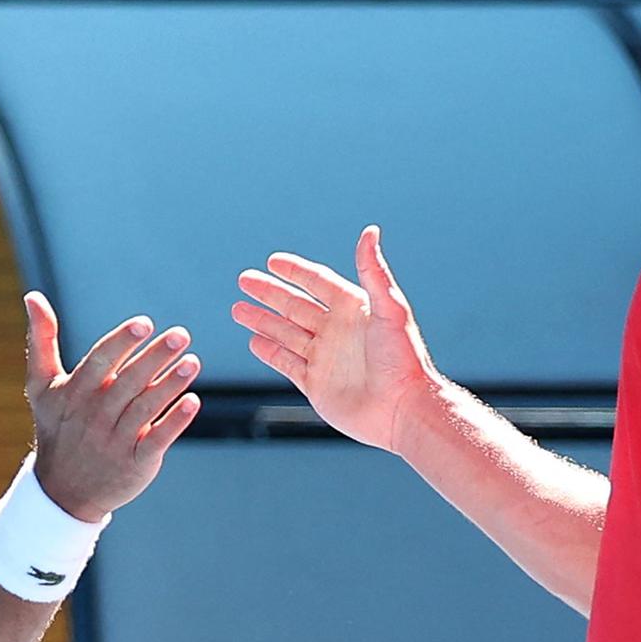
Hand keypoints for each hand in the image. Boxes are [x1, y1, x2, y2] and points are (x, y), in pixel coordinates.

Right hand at [22, 293, 203, 519]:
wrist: (63, 491)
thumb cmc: (57, 427)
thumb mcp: (42, 386)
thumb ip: (41, 340)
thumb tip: (33, 296)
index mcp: (74, 393)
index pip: (100, 362)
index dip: (122, 342)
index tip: (144, 324)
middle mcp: (95, 416)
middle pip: (128, 382)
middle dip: (154, 358)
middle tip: (180, 335)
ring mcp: (115, 441)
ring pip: (146, 408)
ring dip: (171, 385)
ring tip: (193, 362)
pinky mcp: (136, 463)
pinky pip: (157, 439)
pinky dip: (174, 421)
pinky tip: (193, 401)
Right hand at [233, 226, 442, 453]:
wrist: (403, 410)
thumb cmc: (402, 359)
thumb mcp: (390, 309)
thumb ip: (374, 271)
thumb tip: (370, 231)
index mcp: (354, 310)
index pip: (319, 283)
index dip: (295, 271)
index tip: (272, 261)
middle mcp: (338, 331)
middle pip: (295, 305)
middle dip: (269, 293)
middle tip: (244, 280)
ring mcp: (325, 358)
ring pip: (286, 333)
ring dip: (262, 320)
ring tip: (237, 309)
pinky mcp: (317, 384)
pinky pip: (287, 363)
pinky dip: (270, 351)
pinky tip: (254, 341)